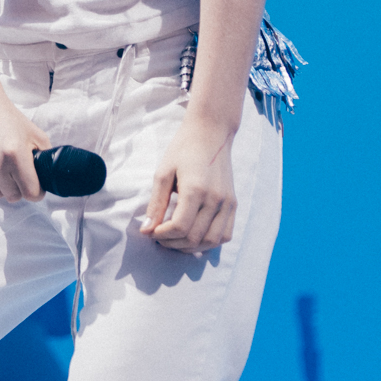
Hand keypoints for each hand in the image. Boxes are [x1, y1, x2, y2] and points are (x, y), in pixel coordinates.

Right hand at [0, 82, 49, 202]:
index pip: (31, 193)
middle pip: (12, 196)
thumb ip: (44, 156)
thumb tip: (48, 178)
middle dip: (17, 188)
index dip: (36, 192)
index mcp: (16, 154)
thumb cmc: (6, 116)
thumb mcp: (34, 132)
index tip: (34, 186)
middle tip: (15, 175)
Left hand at [143, 115, 237, 251]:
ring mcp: (227, 202)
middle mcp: (215, 199)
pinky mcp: (233, 203)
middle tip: (159, 237)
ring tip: (175, 240)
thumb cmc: (184, 149)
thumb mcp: (163, 172)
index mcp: (196, 189)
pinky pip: (225, 234)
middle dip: (173, 243)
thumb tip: (146, 230)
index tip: (151, 232)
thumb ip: (156, 203)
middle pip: (195, 237)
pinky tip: (194, 237)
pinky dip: (209, 242)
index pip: (180, 227)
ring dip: (191, 247)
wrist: (212, 133)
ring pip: (212, 241)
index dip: (162, 235)